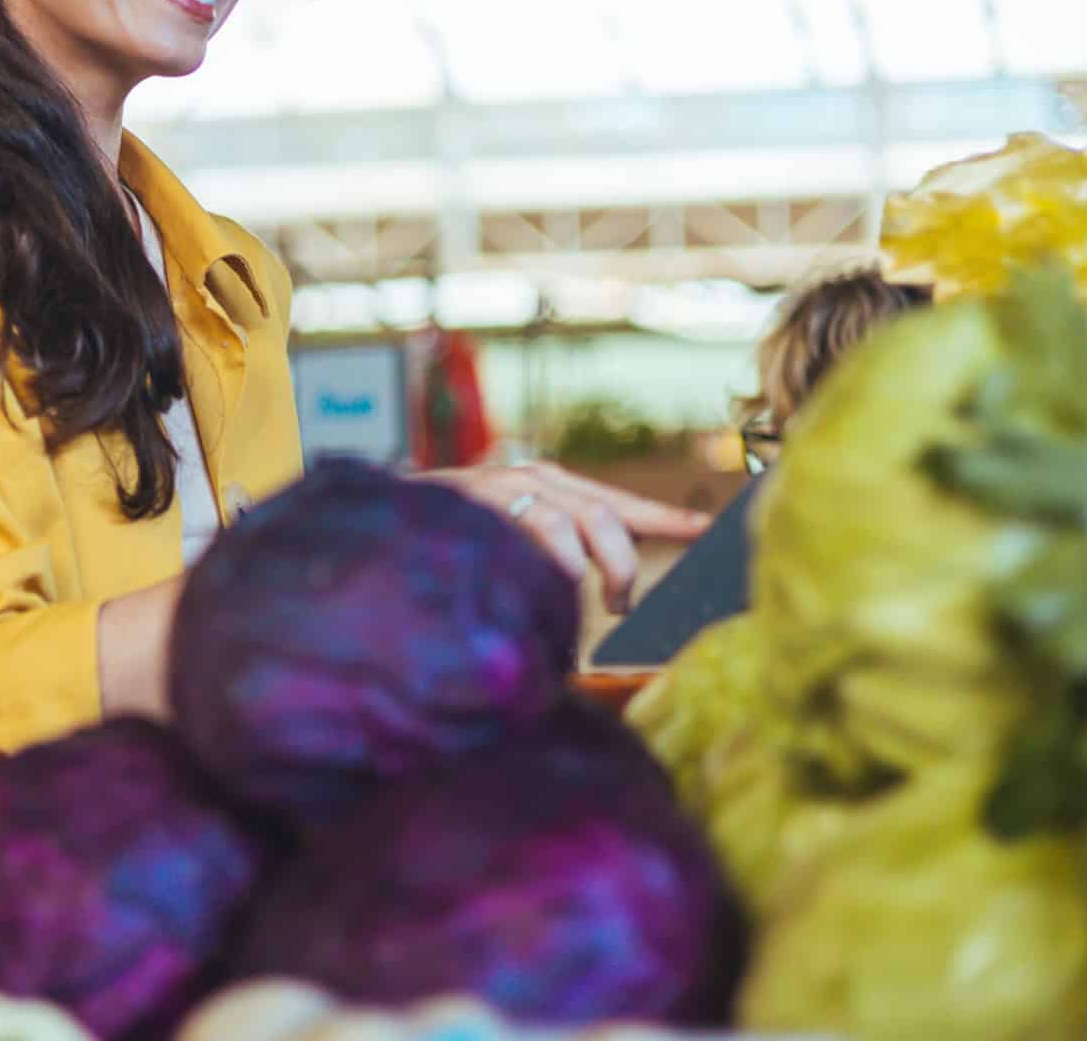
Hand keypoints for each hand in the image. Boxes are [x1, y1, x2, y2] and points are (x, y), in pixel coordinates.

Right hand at [426, 462, 711, 614]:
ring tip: (584, 604)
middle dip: (621, 564)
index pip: (619, 503)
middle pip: (602, 515)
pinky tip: (549, 587)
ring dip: (586, 570)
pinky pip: (526, 533)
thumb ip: (556, 556)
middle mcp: (532, 478)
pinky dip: (546, 565)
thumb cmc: (453, 540)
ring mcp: (501, 487)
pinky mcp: (474, 502)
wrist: (378, 514)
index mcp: (551, 486)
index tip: (708, 529)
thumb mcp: (515, 540)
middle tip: (621, 606)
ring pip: (567, 524)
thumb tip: (613, 596)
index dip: (665, 517)